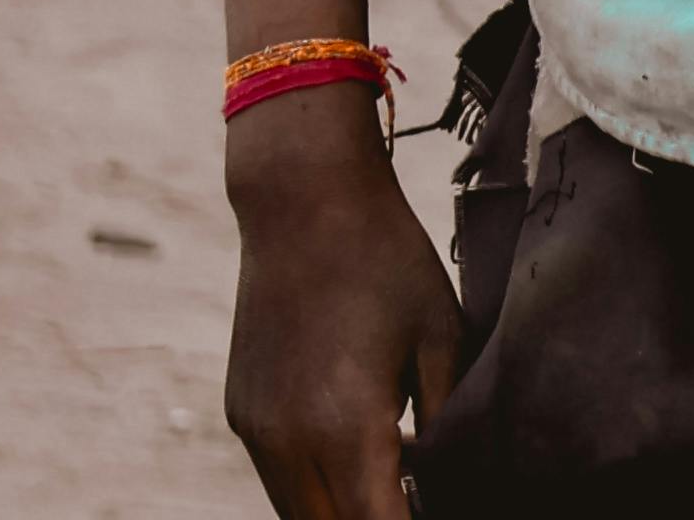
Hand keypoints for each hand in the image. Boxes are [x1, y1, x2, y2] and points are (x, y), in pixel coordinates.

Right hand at [221, 98, 453, 519]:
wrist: (303, 205)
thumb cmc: (386, 261)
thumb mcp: (441, 336)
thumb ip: (445, 416)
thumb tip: (451, 473)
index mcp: (346, 426)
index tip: (436, 516)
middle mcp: (289, 441)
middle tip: (418, 500)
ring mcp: (257, 431)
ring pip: (298, 513)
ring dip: (343, 512)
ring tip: (398, 483)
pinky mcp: (242, 414)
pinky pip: (278, 480)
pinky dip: (316, 489)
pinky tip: (364, 459)